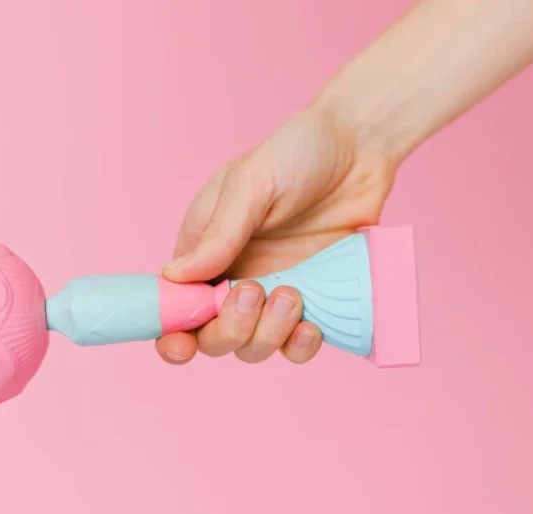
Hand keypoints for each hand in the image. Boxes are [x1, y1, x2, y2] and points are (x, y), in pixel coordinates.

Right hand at [154, 106, 398, 364]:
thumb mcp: (251, 184)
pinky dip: (300, 347)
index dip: (171, 334)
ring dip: (267, 335)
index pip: (173, 306)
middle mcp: (233, 278)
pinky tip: (311, 325)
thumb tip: (174, 277)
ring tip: (293, 294)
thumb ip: (218, 234)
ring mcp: (273, 293)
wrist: (361, 147)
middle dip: (228, 330)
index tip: (181, 345)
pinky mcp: (313, 301)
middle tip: (253, 292)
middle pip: (212, 337)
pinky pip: (296, 347)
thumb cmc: (297, 153)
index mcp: (203, 250)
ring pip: (253, 347)